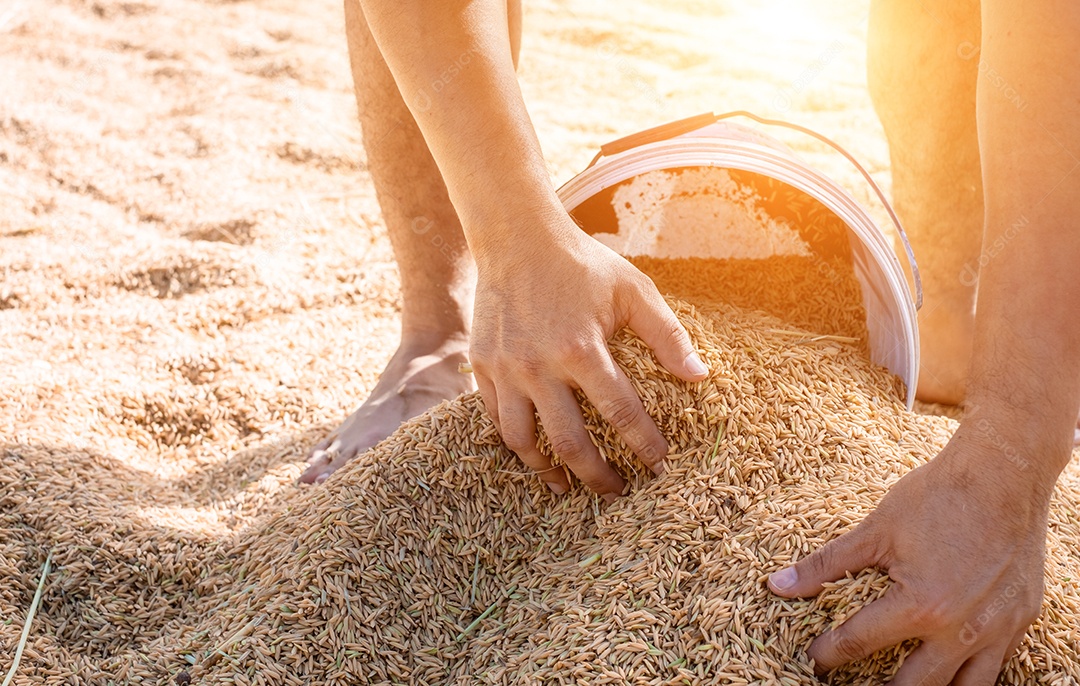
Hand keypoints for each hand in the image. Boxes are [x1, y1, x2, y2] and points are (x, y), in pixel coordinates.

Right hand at [469, 214, 708, 498]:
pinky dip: (516, 442)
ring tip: (566, 486)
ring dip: (548, 470)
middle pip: (570, 442)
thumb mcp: (633, 290)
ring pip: (523, 441)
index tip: (660, 466)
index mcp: (581, 348)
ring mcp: (506, 369)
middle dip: (597, 475)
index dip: (644, 444)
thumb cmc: (581, 264)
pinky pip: (495, 419)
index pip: (620, 413)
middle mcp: (539, 366)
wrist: (516, 238)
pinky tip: (534, 451)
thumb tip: (700, 378)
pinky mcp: (483, 367)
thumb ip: (667, 335)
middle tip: (616, 492)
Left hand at [768, 426, 1054, 683]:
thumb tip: (778, 586)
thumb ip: (826, 565)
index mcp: (921, 607)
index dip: (828, 654)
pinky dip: (968, 675)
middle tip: (853, 684)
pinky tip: (946, 669)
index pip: (859, 644)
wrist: (1005, 474)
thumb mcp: (875, 531)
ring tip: (898, 684)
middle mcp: (962, 630)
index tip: (813, 660)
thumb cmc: (937, 497)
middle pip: (913, 685)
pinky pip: (996, 667)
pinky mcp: (1022, 621)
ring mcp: (998, 630)